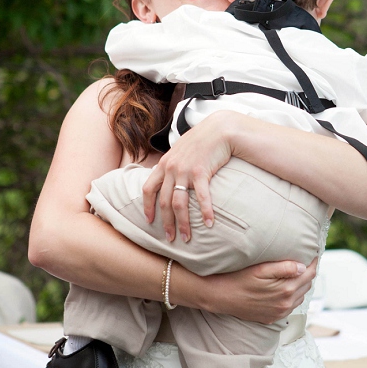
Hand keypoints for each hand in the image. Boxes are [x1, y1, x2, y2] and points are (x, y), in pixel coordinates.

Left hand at [142, 110, 237, 241]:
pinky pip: (202, 197)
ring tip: (187, 237)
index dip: (147, 206)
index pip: (148, 189)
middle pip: (164, 202)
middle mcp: (171, 169)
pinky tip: (210, 223)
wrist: (218, 129)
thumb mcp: (179, 151)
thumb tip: (167, 180)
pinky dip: (205, 212)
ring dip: (183, 223)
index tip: (149, 221)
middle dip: (166, 223)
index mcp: (164, 164)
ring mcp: (185, 171)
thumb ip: (172, 165)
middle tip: (169, 238)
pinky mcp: (202, 172)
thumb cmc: (200, 141)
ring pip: (179, 203)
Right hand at [198, 258, 317, 324]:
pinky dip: (292, 296)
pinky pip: (290, 306)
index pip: (309, 274)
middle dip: (308, 273)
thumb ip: (283, 268)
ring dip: (301, 285)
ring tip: (296, 273)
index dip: (313, 262)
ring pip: (300, 296)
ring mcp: (280, 312)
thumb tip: (303, 267)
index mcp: (285, 290)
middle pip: (307, 285)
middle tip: (305, 261)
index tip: (313, 253)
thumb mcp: (260, 270)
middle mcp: (286, 304)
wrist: (220, 297)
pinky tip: (285, 288)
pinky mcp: (273, 317)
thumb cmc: (237, 279)